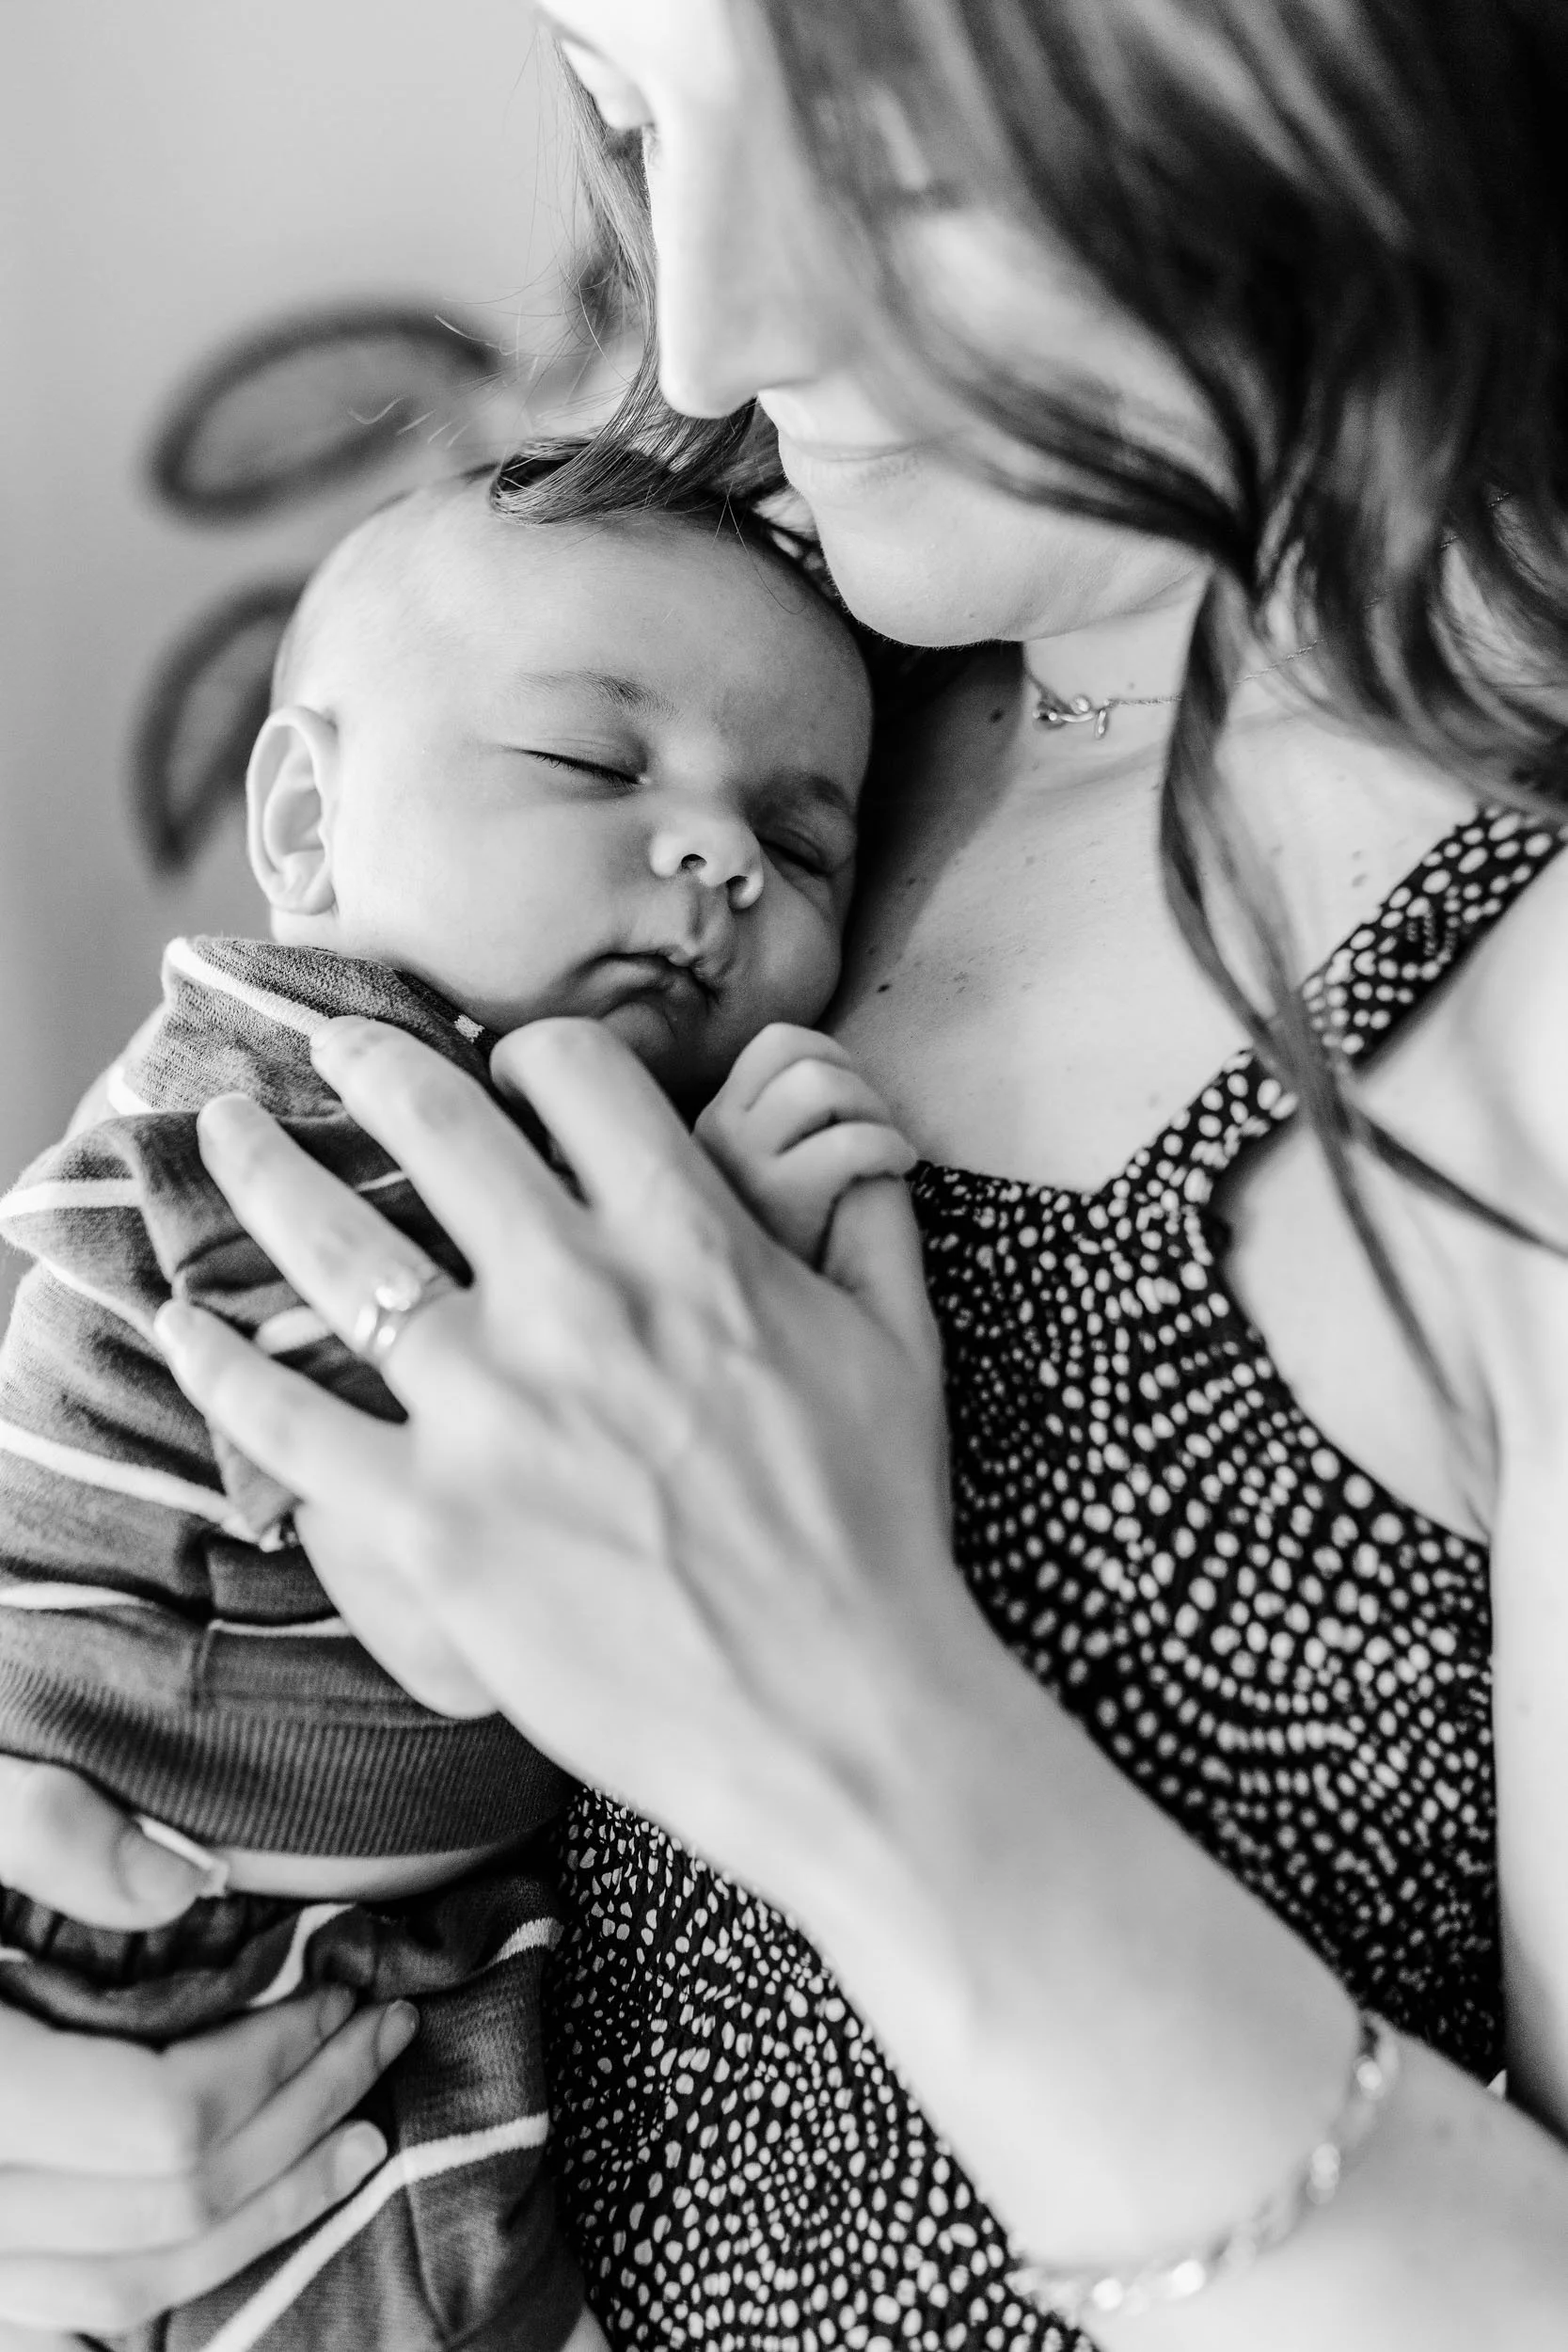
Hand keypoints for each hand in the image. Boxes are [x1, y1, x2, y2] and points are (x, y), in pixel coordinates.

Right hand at [0, 1758, 414, 2336]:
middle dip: (303, 2121)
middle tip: (385, 2032)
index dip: (280, 2061)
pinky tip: (229, 2213)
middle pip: (163, 2212)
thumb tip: (193, 1888)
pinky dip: (157, 2274)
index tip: (349, 1985)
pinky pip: (54, 2311)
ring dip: (258, 2217)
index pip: (160, 2124)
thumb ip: (43, 1826)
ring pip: (118, 2291)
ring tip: (355, 2135)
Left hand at [154, 1015, 962, 1925]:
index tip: (507, 1072)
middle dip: (364, 1059)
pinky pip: (285, 1424)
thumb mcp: (903, 1349)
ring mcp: (492, 1411)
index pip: (574, 1074)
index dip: (532, 1053)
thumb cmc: (878, 1537)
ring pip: (334, 1249)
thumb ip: (872, 1224)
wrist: (837, 1718)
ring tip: (223, 1134)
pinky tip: (183, 1326)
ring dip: (263, 1170)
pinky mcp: (430, 1524)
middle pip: (431, 1122)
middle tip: (329, 1045)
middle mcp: (576, 1300)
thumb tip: (866, 1145)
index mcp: (690, 1244)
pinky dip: (219, 1365)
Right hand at [695, 1023, 916, 1262]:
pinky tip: (899, 1166)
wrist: (766, 1327)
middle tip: (875, 1127)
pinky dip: (890, 1145)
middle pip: (801, 1054)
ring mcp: (744, 1166)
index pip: (778, 1042)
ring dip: (872, 1108)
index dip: (834, 1056)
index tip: (852, 1104)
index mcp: (717, 1119)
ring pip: (821, 1084)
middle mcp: (718, 1134)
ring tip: (886, 1147)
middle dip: (857, 1081)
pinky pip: (850, 1141)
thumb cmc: (792, 1243)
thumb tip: (839, 1067)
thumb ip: (787, 1118)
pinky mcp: (779, 1201)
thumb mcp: (769, 1169)